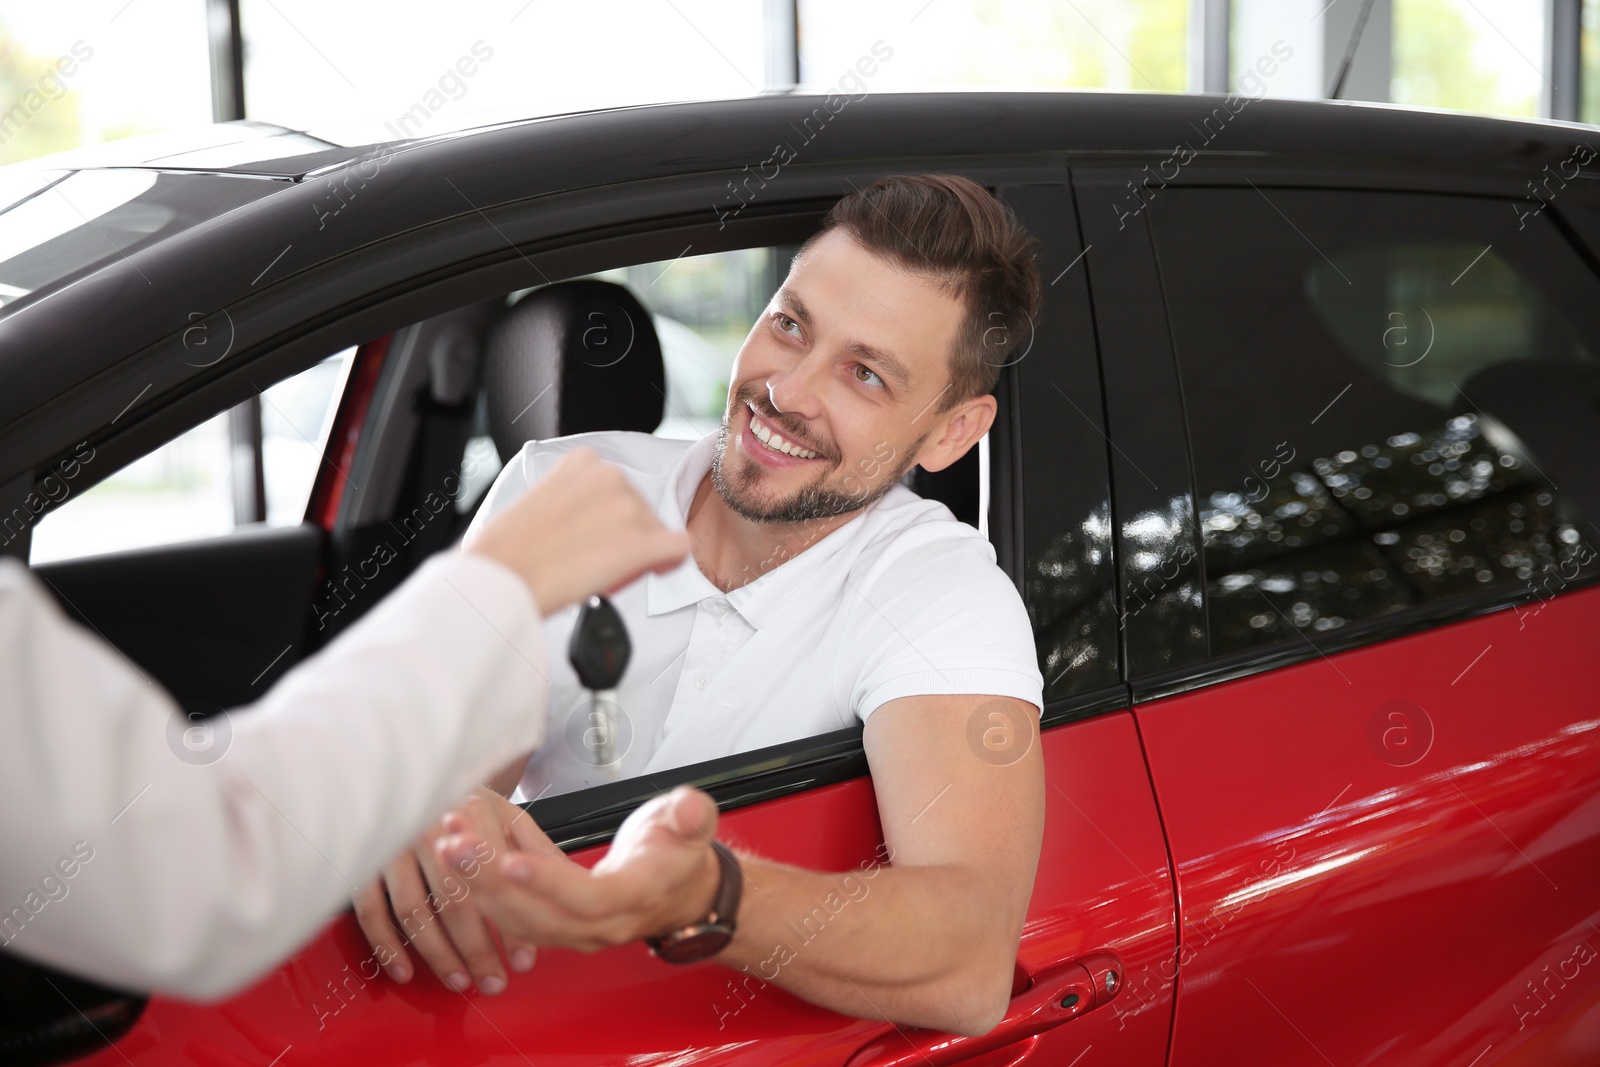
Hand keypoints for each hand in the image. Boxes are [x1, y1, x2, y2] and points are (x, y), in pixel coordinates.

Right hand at [352, 787, 560, 993]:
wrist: (407, 772)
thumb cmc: (462, 799)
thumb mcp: (503, 811)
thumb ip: (533, 847)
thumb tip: (565, 882)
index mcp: (471, 813)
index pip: (495, 881)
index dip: (511, 926)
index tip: (522, 960)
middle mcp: (429, 828)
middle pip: (456, 901)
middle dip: (477, 950)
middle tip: (493, 980)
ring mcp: (392, 845)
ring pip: (415, 911)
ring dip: (438, 955)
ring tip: (459, 980)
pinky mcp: (363, 861)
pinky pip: (372, 911)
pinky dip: (388, 945)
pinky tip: (406, 969)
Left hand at [433, 785, 723, 952]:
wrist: (683, 894)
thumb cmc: (680, 855)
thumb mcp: (694, 826)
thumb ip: (692, 815)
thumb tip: (690, 807)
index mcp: (635, 896)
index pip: (588, 898)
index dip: (548, 882)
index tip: (510, 860)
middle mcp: (602, 924)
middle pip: (539, 915)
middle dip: (492, 882)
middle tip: (457, 845)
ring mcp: (577, 931)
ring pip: (519, 919)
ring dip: (478, 885)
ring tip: (448, 844)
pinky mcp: (557, 926)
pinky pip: (514, 916)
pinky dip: (484, 889)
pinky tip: (462, 855)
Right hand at [464, 447, 690, 616]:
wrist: (503, 578)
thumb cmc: (506, 550)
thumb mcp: (536, 499)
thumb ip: (566, 497)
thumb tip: (576, 520)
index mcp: (583, 462)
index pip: (616, 488)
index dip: (614, 515)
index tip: (603, 533)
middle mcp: (610, 477)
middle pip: (639, 508)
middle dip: (627, 533)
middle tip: (599, 559)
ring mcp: (629, 509)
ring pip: (657, 530)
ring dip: (641, 550)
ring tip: (606, 570)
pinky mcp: (643, 543)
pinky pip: (677, 549)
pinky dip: (670, 561)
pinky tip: (655, 570)